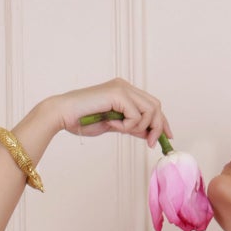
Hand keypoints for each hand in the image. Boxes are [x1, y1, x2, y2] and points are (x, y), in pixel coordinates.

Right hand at [47, 79, 171, 148]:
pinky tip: (111, 124)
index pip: (152, 105)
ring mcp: (122, 88)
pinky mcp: (118, 93)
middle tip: (149, 144)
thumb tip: (148, 132)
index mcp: (124, 91)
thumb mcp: (113, 125)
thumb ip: (130, 126)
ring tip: (120, 130)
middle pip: (156, 106)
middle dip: (158, 127)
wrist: (63, 114)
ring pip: (150, 110)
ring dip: (139, 127)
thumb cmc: (82, 120)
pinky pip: (136, 115)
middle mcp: (125, 86)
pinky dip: (127, 126)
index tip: (168, 137)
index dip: (162, 122)